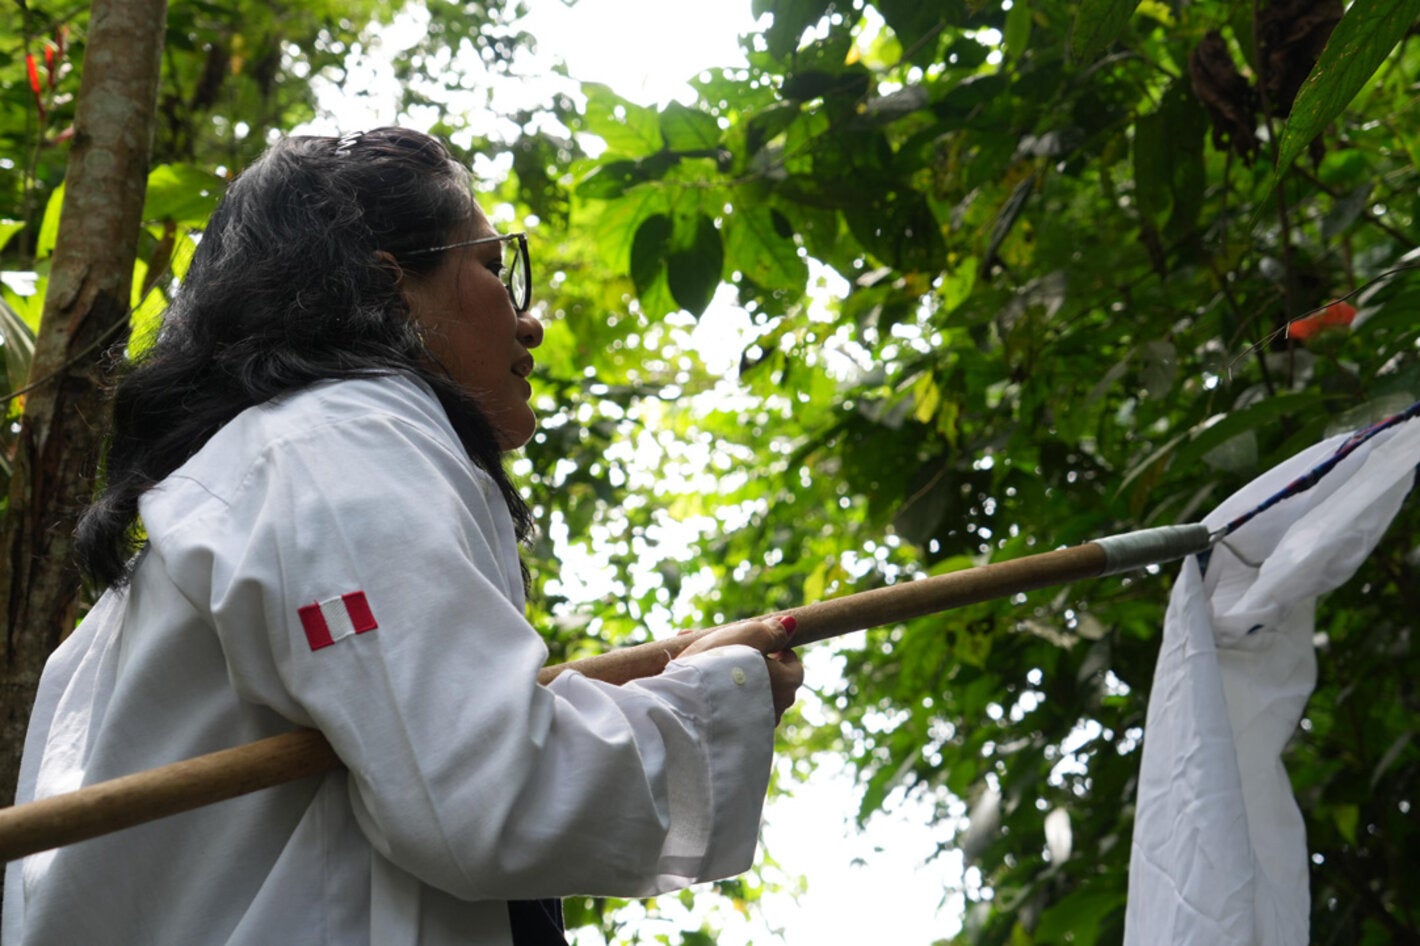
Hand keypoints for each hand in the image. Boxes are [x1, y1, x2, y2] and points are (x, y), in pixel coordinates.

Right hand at [678, 617, 803, 723]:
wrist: (687, 705)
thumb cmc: (722, 664)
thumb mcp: (750, 634)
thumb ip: (772, 630)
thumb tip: (789, 625)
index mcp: (787, 684)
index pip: (794, 666)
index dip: (778, 651)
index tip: (761, 643)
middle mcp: (776, 710)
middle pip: (769, 681)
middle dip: (750, 662)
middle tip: (727, 648)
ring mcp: (753, 727)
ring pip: (745, 695)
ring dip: (728, 676)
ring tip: (699, 659)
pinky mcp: (730, 737)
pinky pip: (727, 709)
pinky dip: (715, 693)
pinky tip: (691, 677)